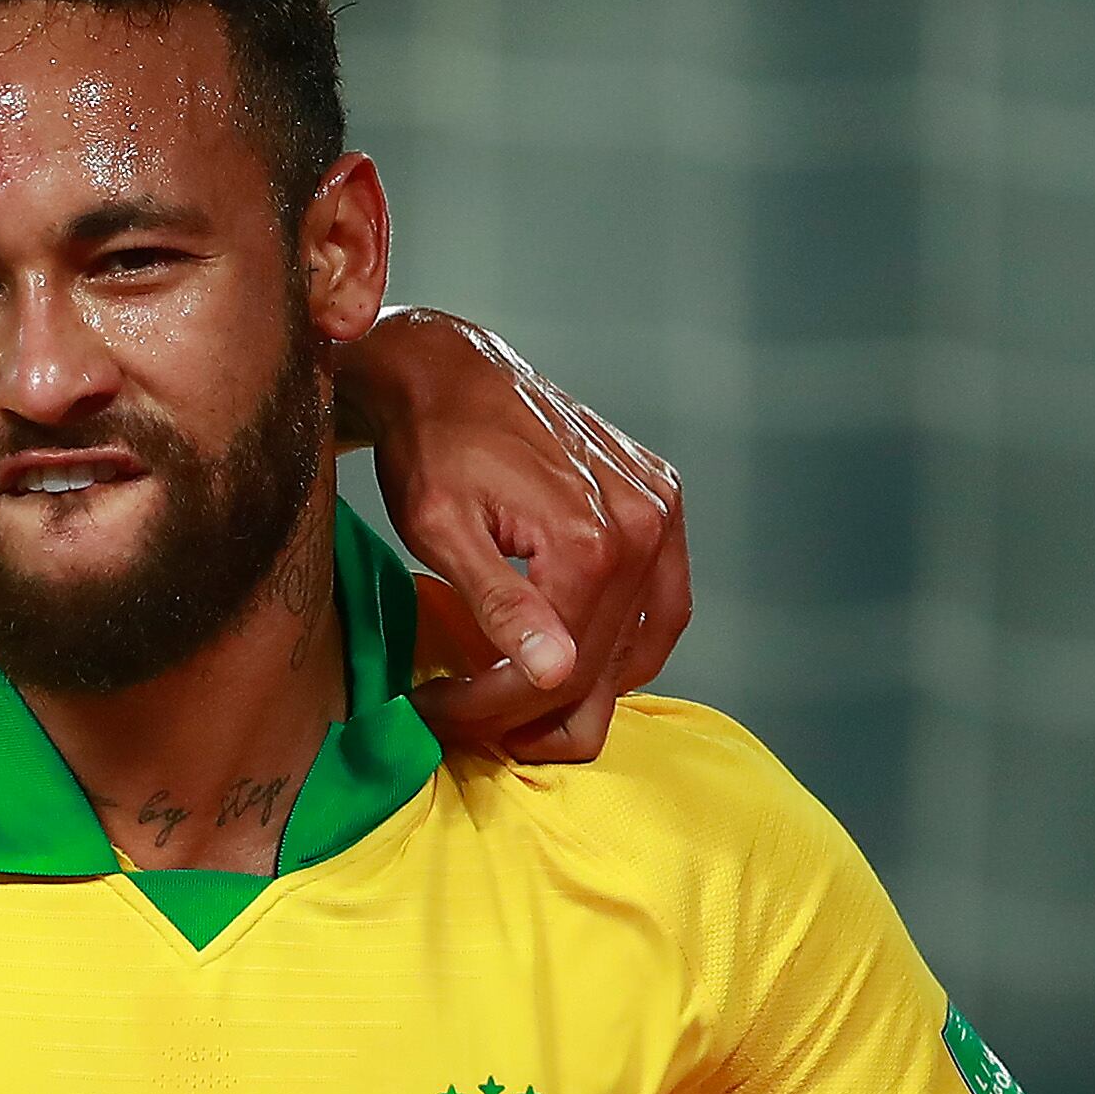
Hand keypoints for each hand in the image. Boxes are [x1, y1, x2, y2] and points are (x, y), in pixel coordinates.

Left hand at [345, 309, 688, 762]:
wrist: (450, 374)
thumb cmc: (430, 449)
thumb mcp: (442, 532)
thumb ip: (500, 604)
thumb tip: (555, 671)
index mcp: (593, 540)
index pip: (555, 672)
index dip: (492, 711)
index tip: (436, 713)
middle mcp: (644, 525)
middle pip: (599, 667)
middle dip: (528, 711)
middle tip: (466, 718)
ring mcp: (660, 510)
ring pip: (640, 646)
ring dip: (583, 691)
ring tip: (512, 705)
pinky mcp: (661, 498)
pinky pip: (663, 600)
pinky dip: (623, 645)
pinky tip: (576, 661)